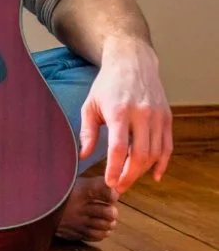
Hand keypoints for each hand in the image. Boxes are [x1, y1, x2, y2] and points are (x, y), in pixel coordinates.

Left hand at [80, 40, 172, 192]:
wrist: (132, 62)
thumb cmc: (107, 84)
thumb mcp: (90, 104)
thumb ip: (88, 131)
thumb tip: (84, 155)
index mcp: (119, 111)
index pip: (119, 148)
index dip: (116, 169)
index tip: (110, 182)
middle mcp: (141, 115)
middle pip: (140, 155)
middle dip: (130, 176)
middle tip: (120, 187)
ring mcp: (157, 117)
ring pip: (155, 153)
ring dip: (143, 171)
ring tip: (130, 179)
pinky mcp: (167, 118)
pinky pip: (167, 146)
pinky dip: (162, 163)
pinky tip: (154, 175)